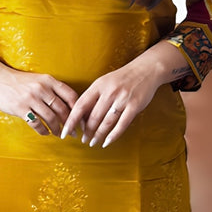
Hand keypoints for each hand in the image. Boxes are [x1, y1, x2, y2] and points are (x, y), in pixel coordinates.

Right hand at [0, 48, 77, 135]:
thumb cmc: (20, 82)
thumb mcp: (39, 79)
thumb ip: (52, 90)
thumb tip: (69, 107)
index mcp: (49, 80)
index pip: (70, 95)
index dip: (78, 109)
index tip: (82, 119)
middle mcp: (41, 89)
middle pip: (62, 109)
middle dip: (70, 123)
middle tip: (73, 132)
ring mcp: (31, 99)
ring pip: (51, 118)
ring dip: (57, 129)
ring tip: (59, 134)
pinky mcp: (20, 108)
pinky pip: (36, 124)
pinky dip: (43, 131)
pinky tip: (46, 133)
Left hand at [60, 42, 184, 147]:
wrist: (146, 70)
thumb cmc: (122, 78)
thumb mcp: (104, 82)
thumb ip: (93, 97)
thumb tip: (81, 117)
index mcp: (98, 85)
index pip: (80, 106)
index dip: (71, 121)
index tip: (65, 132)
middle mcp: (109, 92)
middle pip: (93, 117)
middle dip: (86, 131)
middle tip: (83, 140)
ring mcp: (122, 99)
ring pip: (106, 122)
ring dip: (98, 135)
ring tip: (93, 142)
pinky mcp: (134, 106)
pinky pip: (121, 125)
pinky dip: (113, 135)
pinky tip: (106, 142)